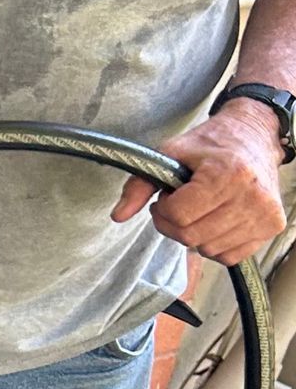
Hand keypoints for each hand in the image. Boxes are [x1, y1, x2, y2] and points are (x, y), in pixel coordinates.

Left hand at [111, 104, 287, 265]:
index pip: (178, 216)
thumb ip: (141, 184)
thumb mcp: (171, 153)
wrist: (257, 133)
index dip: (164, 209)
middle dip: (176, 224)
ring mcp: (264, 213)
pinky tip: (219, 219)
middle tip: (182, 204)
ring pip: (207, 249)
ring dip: (196, 234)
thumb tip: (117, 216)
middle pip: (190, 237)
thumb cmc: (212, 144)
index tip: (169, 195)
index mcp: (227, 174)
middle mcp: (251, 195)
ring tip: (203, 207)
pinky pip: (227, 256)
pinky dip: (216, 243)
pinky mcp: (271, 226)